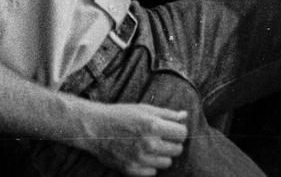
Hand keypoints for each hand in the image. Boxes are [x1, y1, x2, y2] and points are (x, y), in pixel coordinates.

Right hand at [71, 103, 187, 175]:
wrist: (96, 129)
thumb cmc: (121, 116)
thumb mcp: (145, 109)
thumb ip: (167, 114)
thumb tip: (185, 116)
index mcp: (153, 126)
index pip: (182, 134)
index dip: (179, 130)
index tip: (172, 129)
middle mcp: (148, 144)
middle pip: (177, 149)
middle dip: (172, 143)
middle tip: (161, 137)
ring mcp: (140, 159)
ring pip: (167, 163)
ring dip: (162, 155)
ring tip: (151, 146)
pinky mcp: (131, 170)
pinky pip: (152, 172)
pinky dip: (150, 165)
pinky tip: (142, 155)